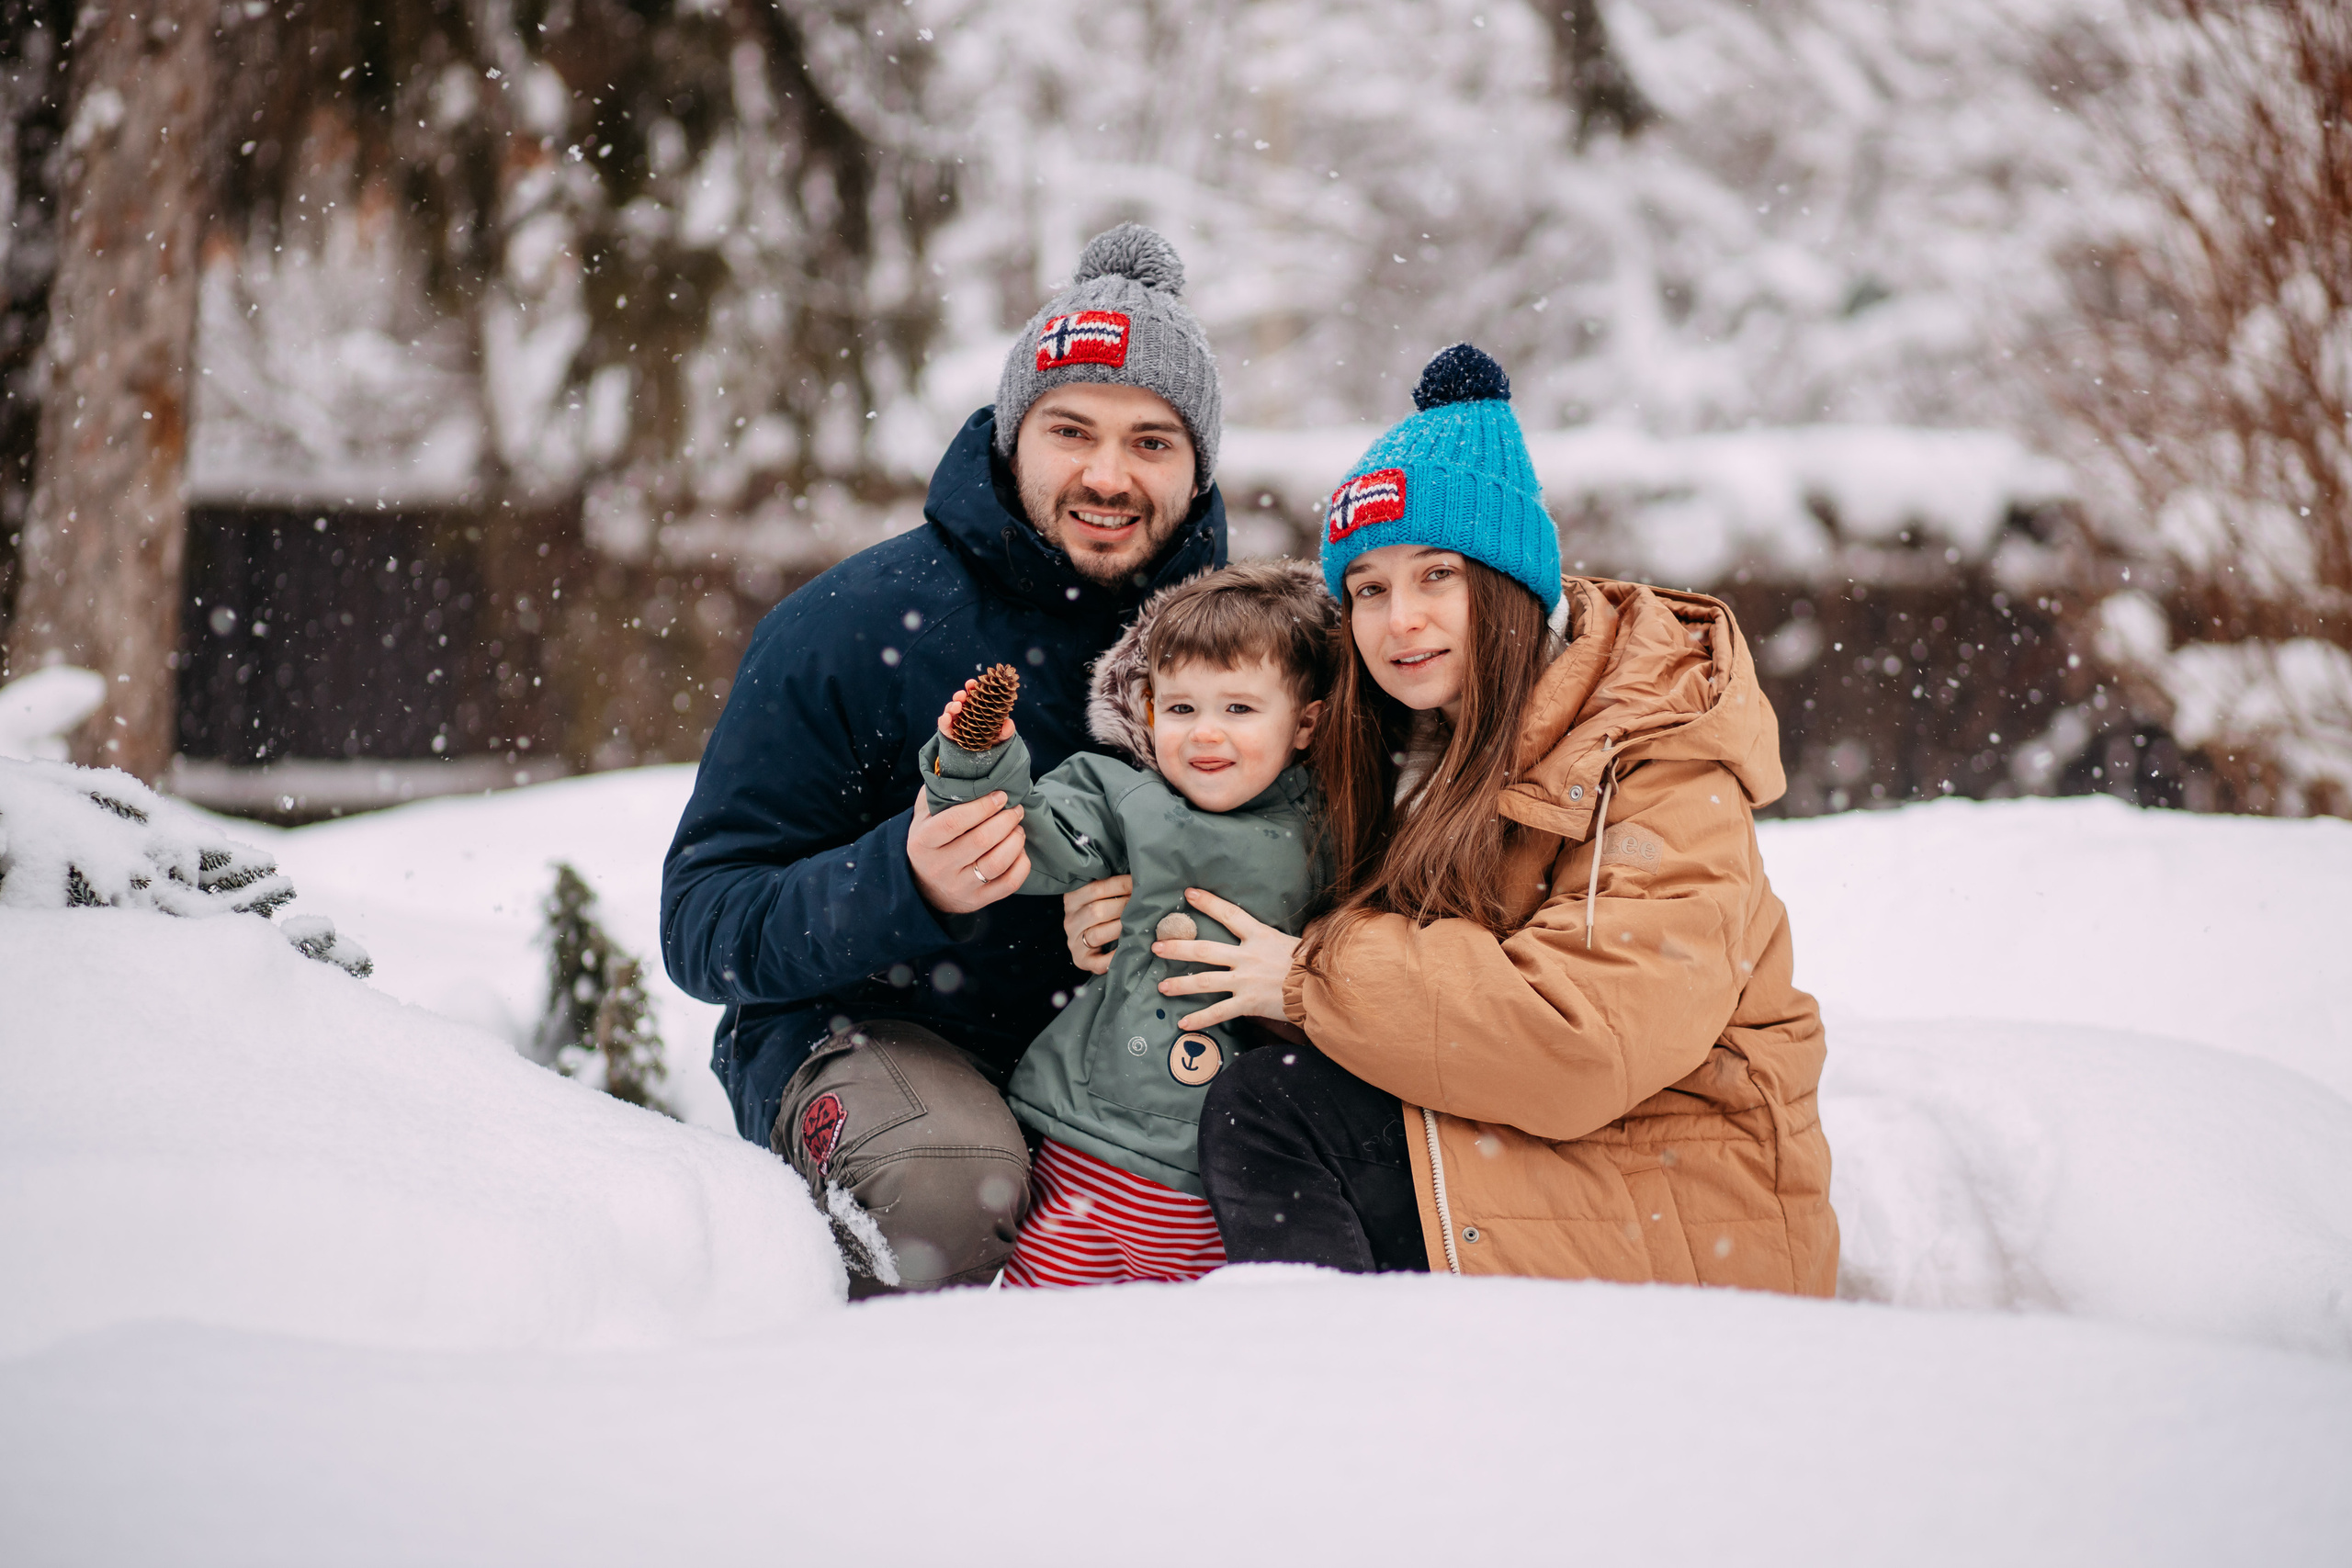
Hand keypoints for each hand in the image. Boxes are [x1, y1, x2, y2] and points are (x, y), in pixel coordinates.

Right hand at [908, 790, 1028, 913]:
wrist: (924, 887)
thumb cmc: (931, 841)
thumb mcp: (924, 816)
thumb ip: (939, 792)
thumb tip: (960, 764)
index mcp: (923, 842)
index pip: (953, 822)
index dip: (982, 807)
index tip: (1000, 796)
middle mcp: (939, 866)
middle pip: (981, 841)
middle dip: (1006, 820)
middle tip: (1016, 809)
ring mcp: (959, 886)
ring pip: (997, 863)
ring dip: (1015, 840)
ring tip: (1018, 827)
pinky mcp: (978, 901)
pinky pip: (1009, 883)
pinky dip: (1021, 864)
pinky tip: (1020, 850)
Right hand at [938, 678, 1014, 744]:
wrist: (981, 756)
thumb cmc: (990, 740)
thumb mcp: (1000, 736)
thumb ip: (1005, 731)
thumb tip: (1009, 723)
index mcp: (976, 708)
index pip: (973, 694)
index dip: (971, 687)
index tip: (971, 683)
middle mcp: (964, 712)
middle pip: (959, 700)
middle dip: (960, 695)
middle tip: (963, 695)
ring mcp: (955, 721)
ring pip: (950, 709)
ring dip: (952, 706)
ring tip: (957, 706)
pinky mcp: (948, 732)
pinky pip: (943, 724)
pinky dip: (943, 720)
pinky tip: (946, 718)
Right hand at [1061, 874, 1131, 974]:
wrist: (1085, 941)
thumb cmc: (1101, 911)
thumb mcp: (1098, 896)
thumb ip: (1110, 886)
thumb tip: (1137, 874)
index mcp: (1072, 900)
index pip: (1096, 888)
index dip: (1121, 885)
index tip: (1139, 883)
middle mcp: (1070, 921)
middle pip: (1097, 911)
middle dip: (1123, 906)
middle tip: (1143, 904)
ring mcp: (1074, 943)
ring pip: (1097, 934)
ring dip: (1121, 928)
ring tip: (1140, 923)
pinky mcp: (1082, 961)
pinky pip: (1098, 962)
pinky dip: (1114, 958)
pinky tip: (1130, 949)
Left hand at [1152, 887, 1299, 1030]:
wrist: (1323, 989)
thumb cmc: (1313, 963)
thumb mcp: (1294, 941)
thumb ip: (1275, 937)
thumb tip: (1279, 929)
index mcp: (1260, 935)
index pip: (1229, 915)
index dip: (1208, 903)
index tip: (1189, 895)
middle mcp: (1247, 956)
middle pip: (1204, 950)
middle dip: (1178, 947)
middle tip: (1157, 946)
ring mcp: (1245, 981)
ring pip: (1204, 981)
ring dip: (1180, 984)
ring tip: (1161, 986)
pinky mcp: (1248, 1003)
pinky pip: (1218, 1012)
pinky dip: (1200, 1019)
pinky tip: (1183, 1023)